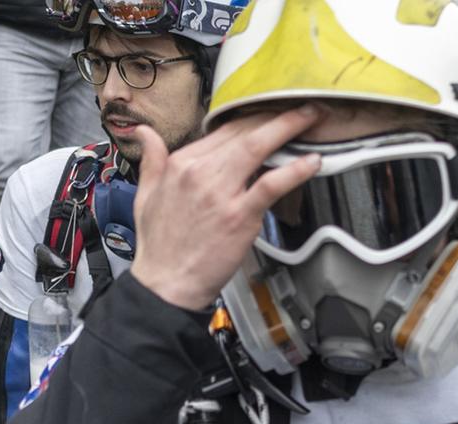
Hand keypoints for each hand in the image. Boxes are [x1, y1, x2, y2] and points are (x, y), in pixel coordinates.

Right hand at [129, 106, 325, 311]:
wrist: (166, 283)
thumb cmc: (160, 244)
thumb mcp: (145, 194)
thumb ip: (151, 159)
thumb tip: (145, 133)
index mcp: (180, 164)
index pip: (220, 130)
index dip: (250, 118)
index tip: (270, 111)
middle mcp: (199, 172)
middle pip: (242, 132)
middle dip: (273, 114)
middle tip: (301, 105)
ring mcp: (221, 193)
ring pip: (256, 148)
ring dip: (288, 128)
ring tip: (311, 117)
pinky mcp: (239, 216)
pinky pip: (271, 185)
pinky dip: (294, 170)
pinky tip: (312, 161)